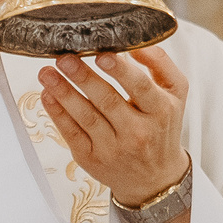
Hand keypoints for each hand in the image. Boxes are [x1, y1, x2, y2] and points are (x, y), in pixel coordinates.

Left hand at [37, 44, 187, 208]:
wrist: (156, 178)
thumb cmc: (162, 126)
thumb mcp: (175, 94)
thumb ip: (160, 64)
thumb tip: (135, 45)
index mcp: (161, 111)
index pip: (141, 88)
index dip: (120, 71)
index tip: (102, 55)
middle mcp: (138, 132)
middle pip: (108, 101)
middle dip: (83, 78)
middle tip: (64, 59)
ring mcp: (114, 148)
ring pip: (86, 117)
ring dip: (63, 92)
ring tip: (47, 73)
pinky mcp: (92, 158)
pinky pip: (71, 133)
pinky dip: (57, 113)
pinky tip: (47, 94)